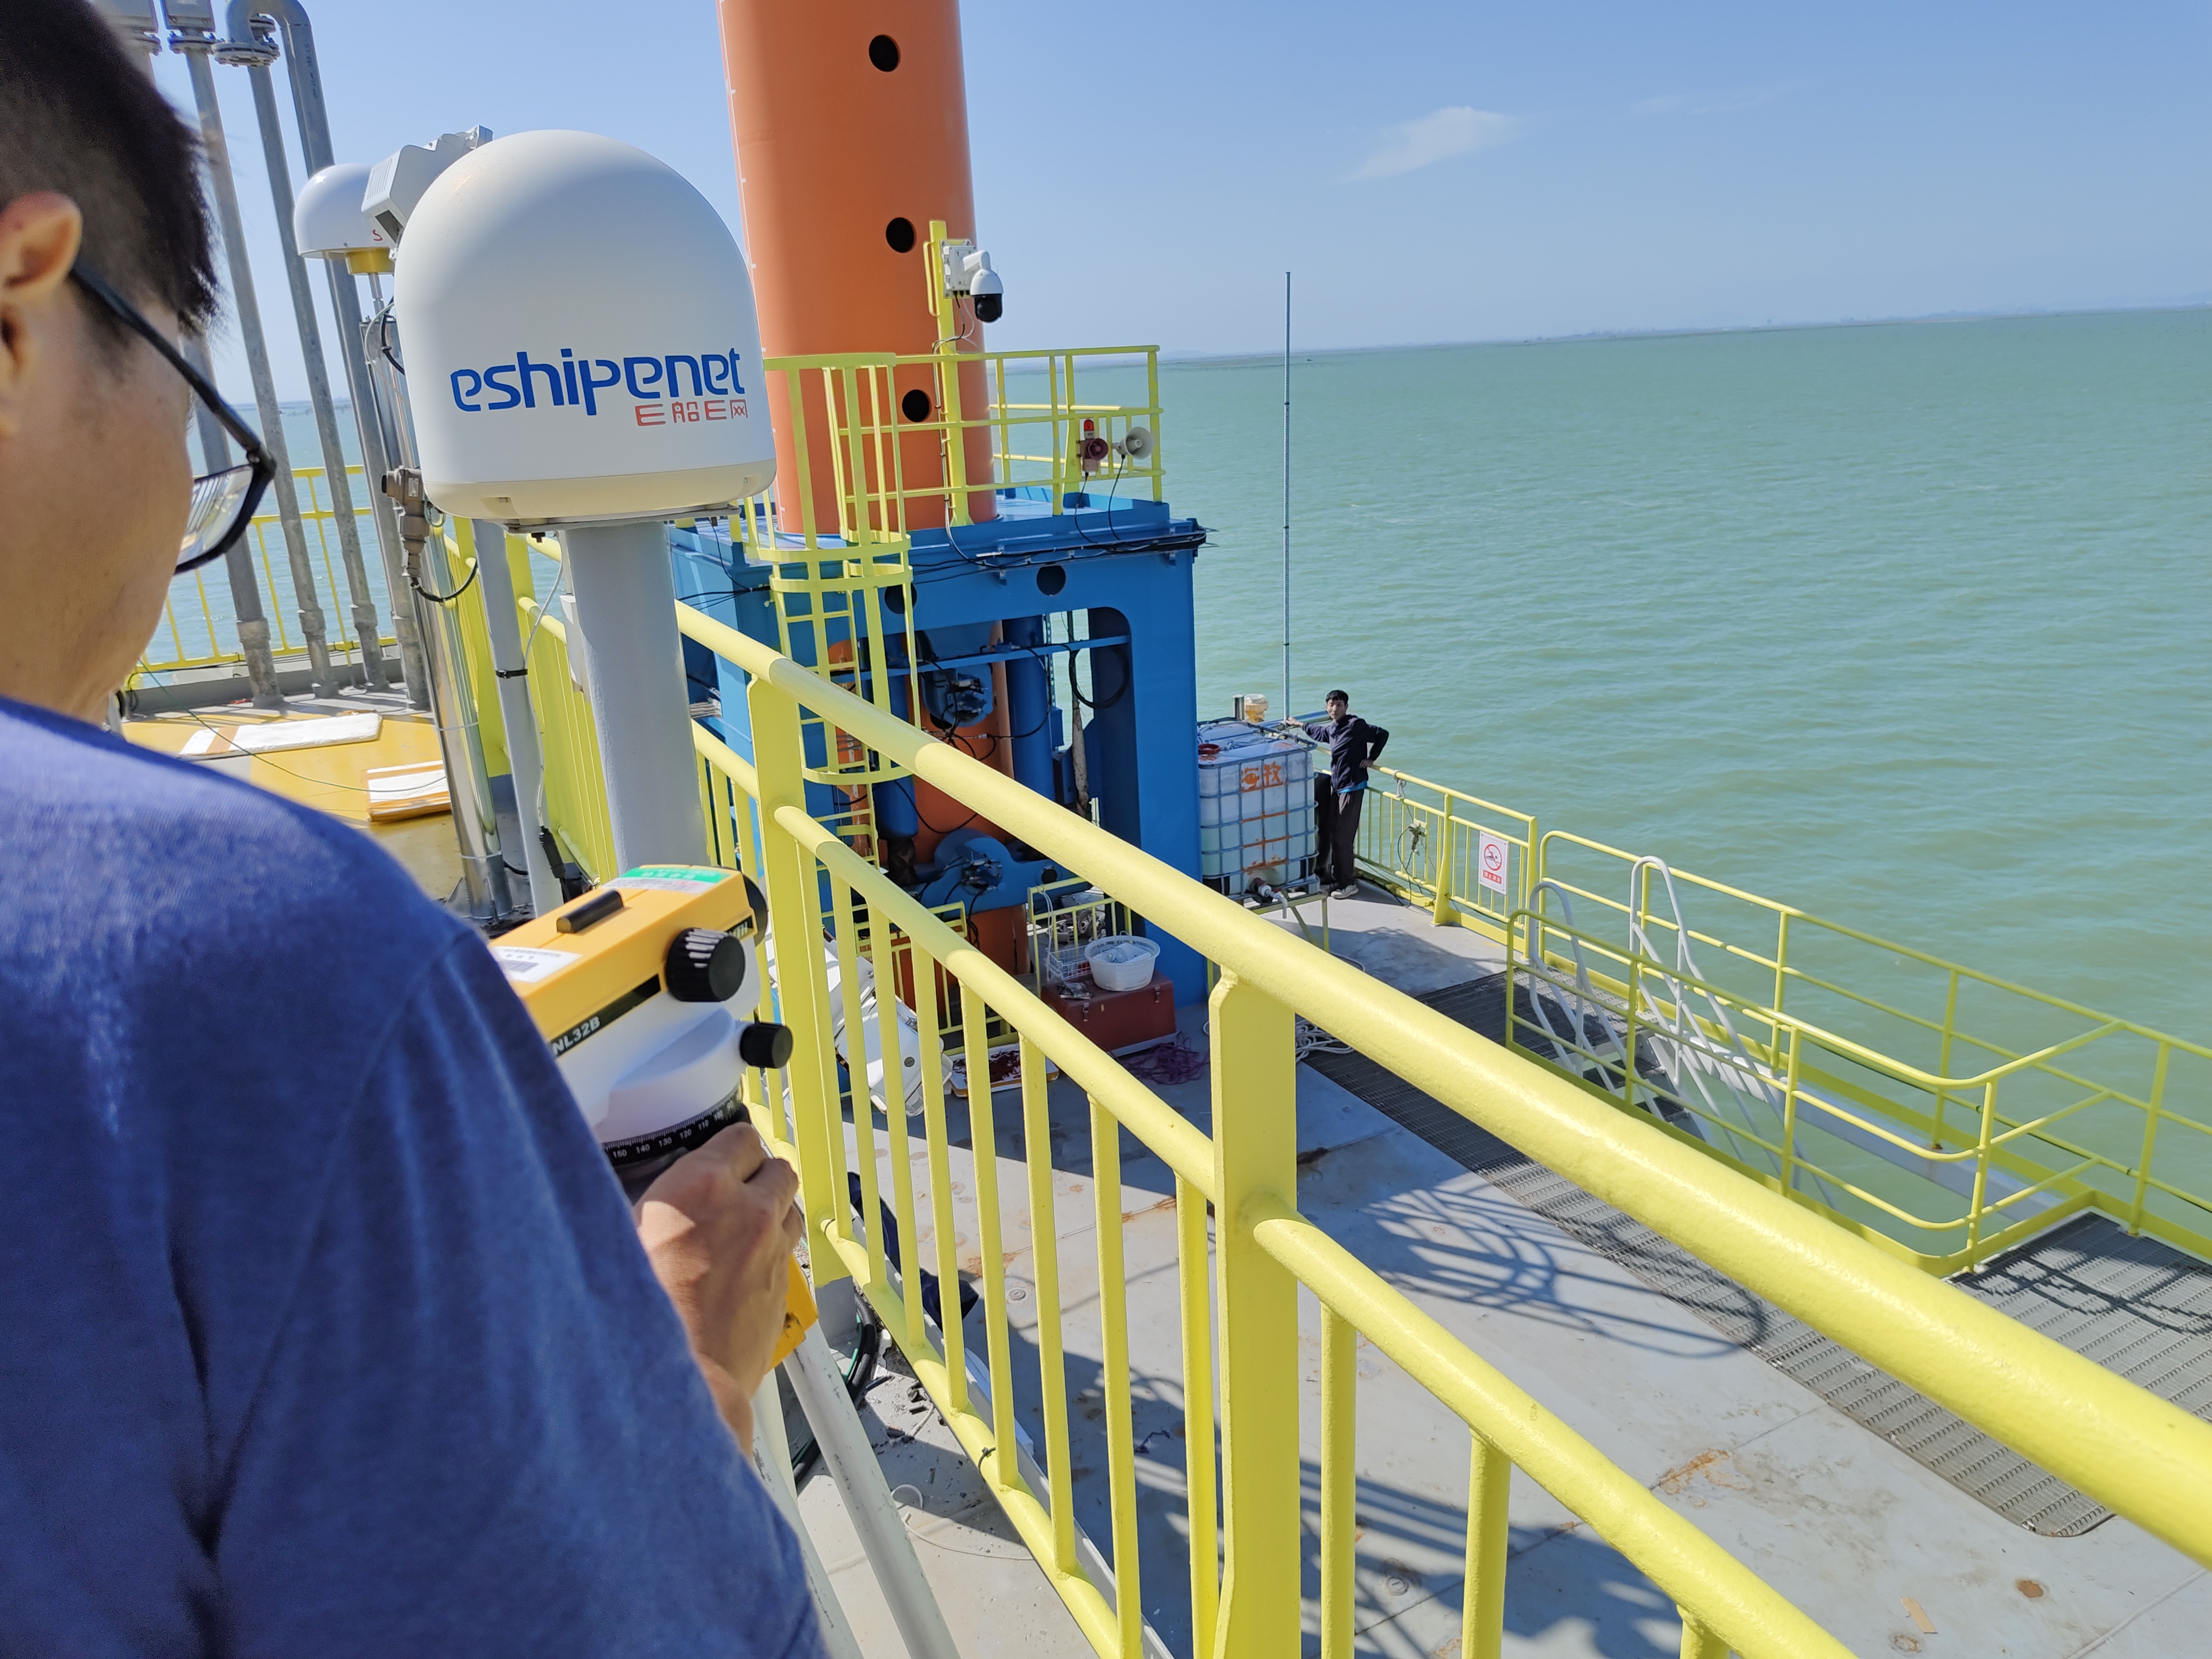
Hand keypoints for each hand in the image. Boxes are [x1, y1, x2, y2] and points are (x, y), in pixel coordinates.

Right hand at [635, 1123, 803, 1447]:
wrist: (677, 1379)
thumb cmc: (640, 1316)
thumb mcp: (622, 1239)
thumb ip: (652, 1204)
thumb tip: (658, 1193)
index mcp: (703, 1186)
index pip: (740, 1137)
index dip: (730, 1148)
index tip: (720, 1158)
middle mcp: (748, 1211)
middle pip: (777, 1167)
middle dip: (758, 1175)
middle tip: (733, 1192)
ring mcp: (771, 1249)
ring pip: (790, 1206)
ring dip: (771, 1210)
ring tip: (741, 1229)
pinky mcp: (783, 1286)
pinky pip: (788, 1250)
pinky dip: (772, 1249)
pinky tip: (743, 1267)